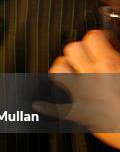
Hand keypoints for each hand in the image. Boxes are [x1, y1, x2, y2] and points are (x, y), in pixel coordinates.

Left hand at [34, 30, 119, 148]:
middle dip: (79, 50)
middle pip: (72, 49)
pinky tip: (39, 105)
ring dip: (63, 68)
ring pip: (58, 70)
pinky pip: (56, 109)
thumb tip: (115, 52)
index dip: (97, 38)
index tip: (101, 42)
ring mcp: (84, 94)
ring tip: (70, 70)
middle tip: (87, 56)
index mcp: (111, 65)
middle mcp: (94, 76)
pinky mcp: (80, 114)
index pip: (92, 38)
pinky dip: (46, 107)